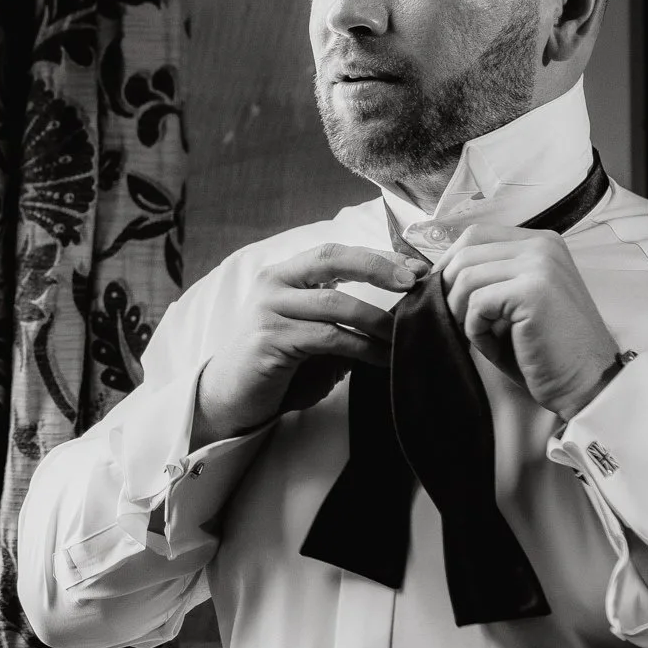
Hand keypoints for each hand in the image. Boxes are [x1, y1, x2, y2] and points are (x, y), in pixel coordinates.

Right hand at [191, 243, 422, 447]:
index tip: (416, 268)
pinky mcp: (269, 340)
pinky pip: (327, 338)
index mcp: (285, 274)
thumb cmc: (280, 364)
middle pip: (331, 259)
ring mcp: (268, 309)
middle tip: (412, 283)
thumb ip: (345, 317)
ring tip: (403, 336)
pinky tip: (382, 358)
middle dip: (377, 267)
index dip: (377, 256)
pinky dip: (362, 347)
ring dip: (376, 320)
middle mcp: (274, 283)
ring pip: (334, 303)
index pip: (335, 252)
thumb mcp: (315, 331)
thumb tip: (402, 310)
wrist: (232, 396)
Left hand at [439, 224, 621, 418]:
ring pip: (466, 278)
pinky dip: (475, 330)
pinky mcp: (533, 291)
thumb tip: (434, 275)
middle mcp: (543, 245)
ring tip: (482, 337)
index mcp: (541, 242)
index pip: (475, 235)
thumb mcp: (514, 303)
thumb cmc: (547, 350)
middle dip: (449, 290)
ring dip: (462, 313)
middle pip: (465, 252)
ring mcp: (540, 265)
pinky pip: (477, 303)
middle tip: (457, 322)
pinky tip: (495, 345)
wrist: (589, 383)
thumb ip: (487, 280)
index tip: (443, 294)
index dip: (450, 265)